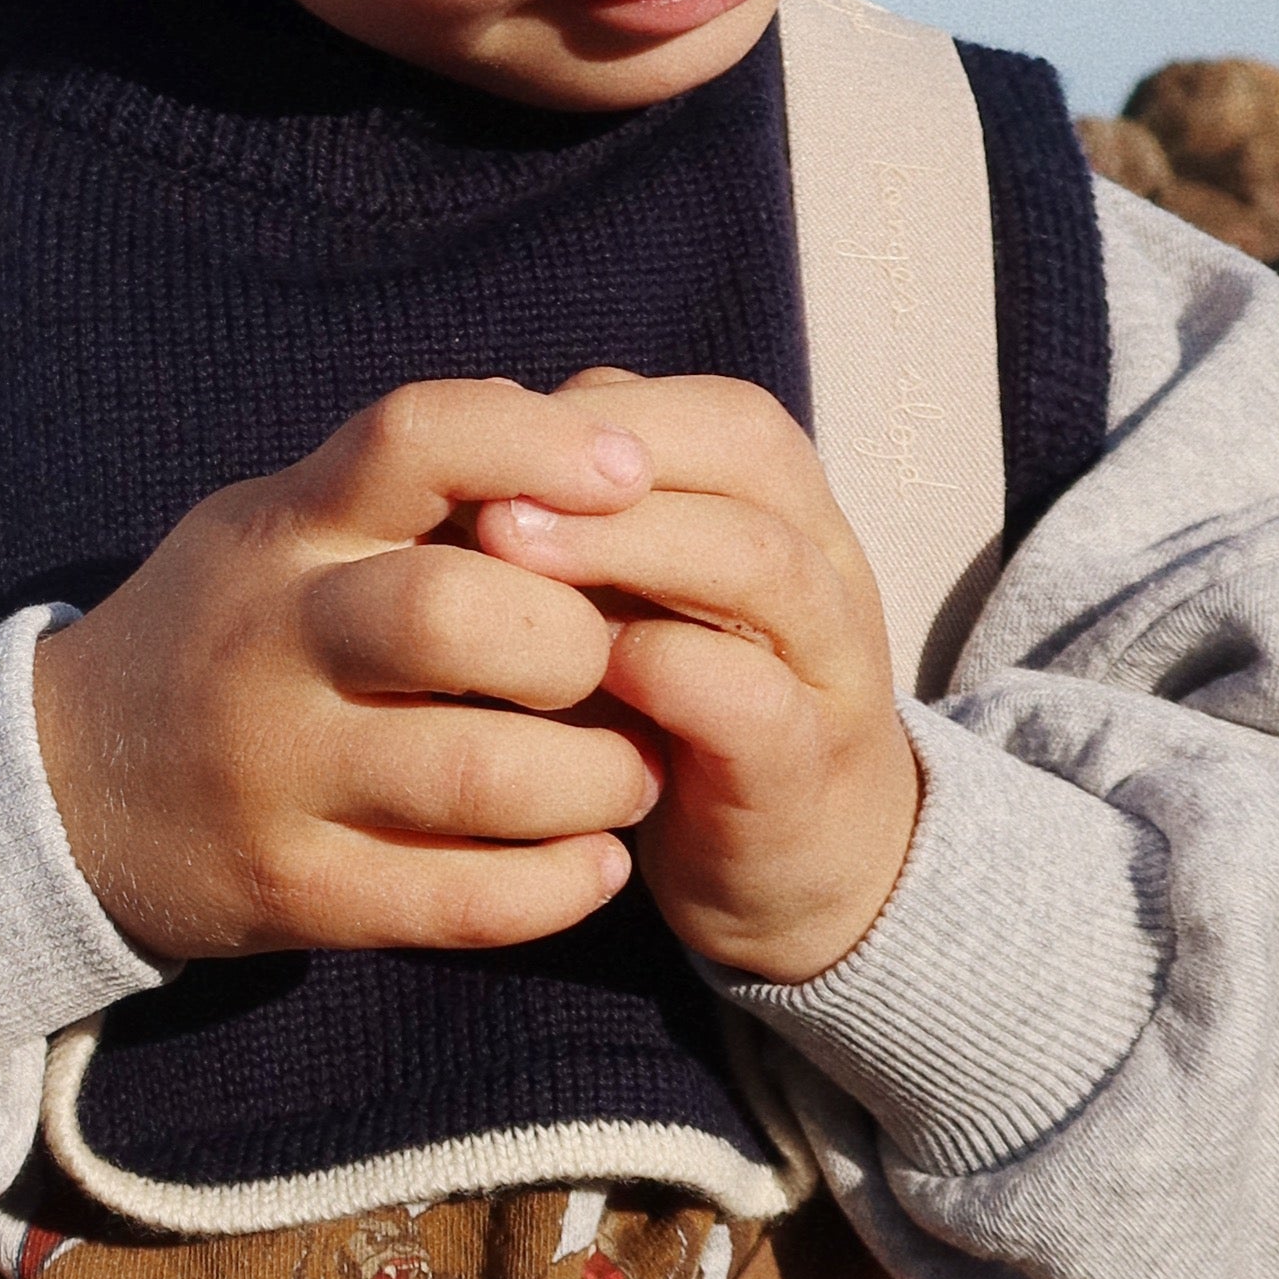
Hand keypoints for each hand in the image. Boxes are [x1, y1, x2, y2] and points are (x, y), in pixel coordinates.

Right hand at [31, 380, 668, 965]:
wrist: (62, 791)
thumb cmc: (227, 633)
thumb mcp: (281, 526)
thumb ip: (415, 487)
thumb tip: (602, 429)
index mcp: (285, 531)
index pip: (411, 440)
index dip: (535, 444)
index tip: (629, 473)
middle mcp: (272, 644)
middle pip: (453, 614)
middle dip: (576, 644)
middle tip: (613, 670)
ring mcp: (276, 775)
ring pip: (481, 775)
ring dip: (598, 779)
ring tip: (627, 775)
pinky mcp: (294, 891)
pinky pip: (461, 901)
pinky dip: (560, 886)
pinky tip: (593, 864)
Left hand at [471, 371, 919, 982]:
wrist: (789, 868)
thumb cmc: (671, 703)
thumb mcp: (619, 595)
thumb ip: (567, 520)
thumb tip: (453, 449)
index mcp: (775, 504)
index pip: (706, 410)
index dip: (591, 414)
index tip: (477, 444)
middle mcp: (819, 563)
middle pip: (745, 455)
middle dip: (603, 464)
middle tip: (480, 493)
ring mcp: (825, 666)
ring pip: (762, 564)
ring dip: (632, 546)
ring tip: (507, 551)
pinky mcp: (803, 774)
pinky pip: (758, 704)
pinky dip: (671, 676)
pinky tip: (586, 670)